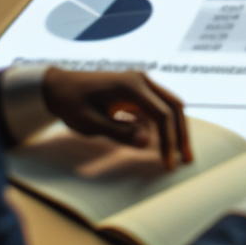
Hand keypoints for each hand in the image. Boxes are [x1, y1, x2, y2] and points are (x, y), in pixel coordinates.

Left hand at [42, 68, 191, 169]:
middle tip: (186, 159)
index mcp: (132, 86)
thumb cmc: (71, 103)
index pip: (162, 114)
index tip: (169, 163)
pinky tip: (164, 143)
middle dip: (182, 134)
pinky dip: (165, 125)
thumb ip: (119, 132)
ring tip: (180, 153)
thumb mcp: (89, 123)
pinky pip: (159, 108)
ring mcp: (142, 85)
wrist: (59, 86)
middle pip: (174, 107)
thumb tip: (147, 143)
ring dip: (177, 129)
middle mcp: (143, 81)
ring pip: (170, 107)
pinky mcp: (139, 92)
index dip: (169, 140)